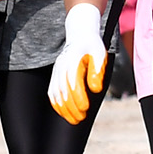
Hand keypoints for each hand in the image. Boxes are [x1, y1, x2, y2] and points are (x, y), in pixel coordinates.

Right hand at [46, 3, 108, 124]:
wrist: (79, 33)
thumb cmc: (92, 45)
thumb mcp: (100, 54)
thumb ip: (97, 72)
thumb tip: (95, 89)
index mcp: (73, 61)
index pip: (73, 84)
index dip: (78, 98)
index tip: (86, 109)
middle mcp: (61, 66)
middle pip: (63, 91)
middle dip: (71, 107)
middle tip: (81, 119)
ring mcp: (56, 70)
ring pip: (55, 93)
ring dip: (63, 108)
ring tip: (74, 120)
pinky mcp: (55, 74)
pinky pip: (52, 91)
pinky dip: (56, 103)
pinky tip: (63, 112)